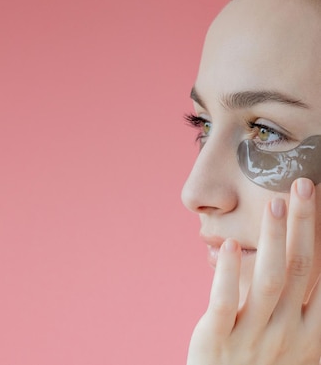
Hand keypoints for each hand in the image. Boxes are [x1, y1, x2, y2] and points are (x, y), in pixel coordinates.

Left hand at [187, 178, 320, 364]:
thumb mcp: (291, 343)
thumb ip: (297, 307)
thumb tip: (298, 263)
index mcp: (312, 334)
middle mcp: (289, 334)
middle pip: (303, 269)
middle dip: (306, 224)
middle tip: (304, 184)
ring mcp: (254, 338)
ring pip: (269, 280)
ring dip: (275, 238)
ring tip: (274, 201)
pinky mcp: (216, 340)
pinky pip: (225, 302)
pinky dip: (228, 273)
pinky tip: (231, 244)